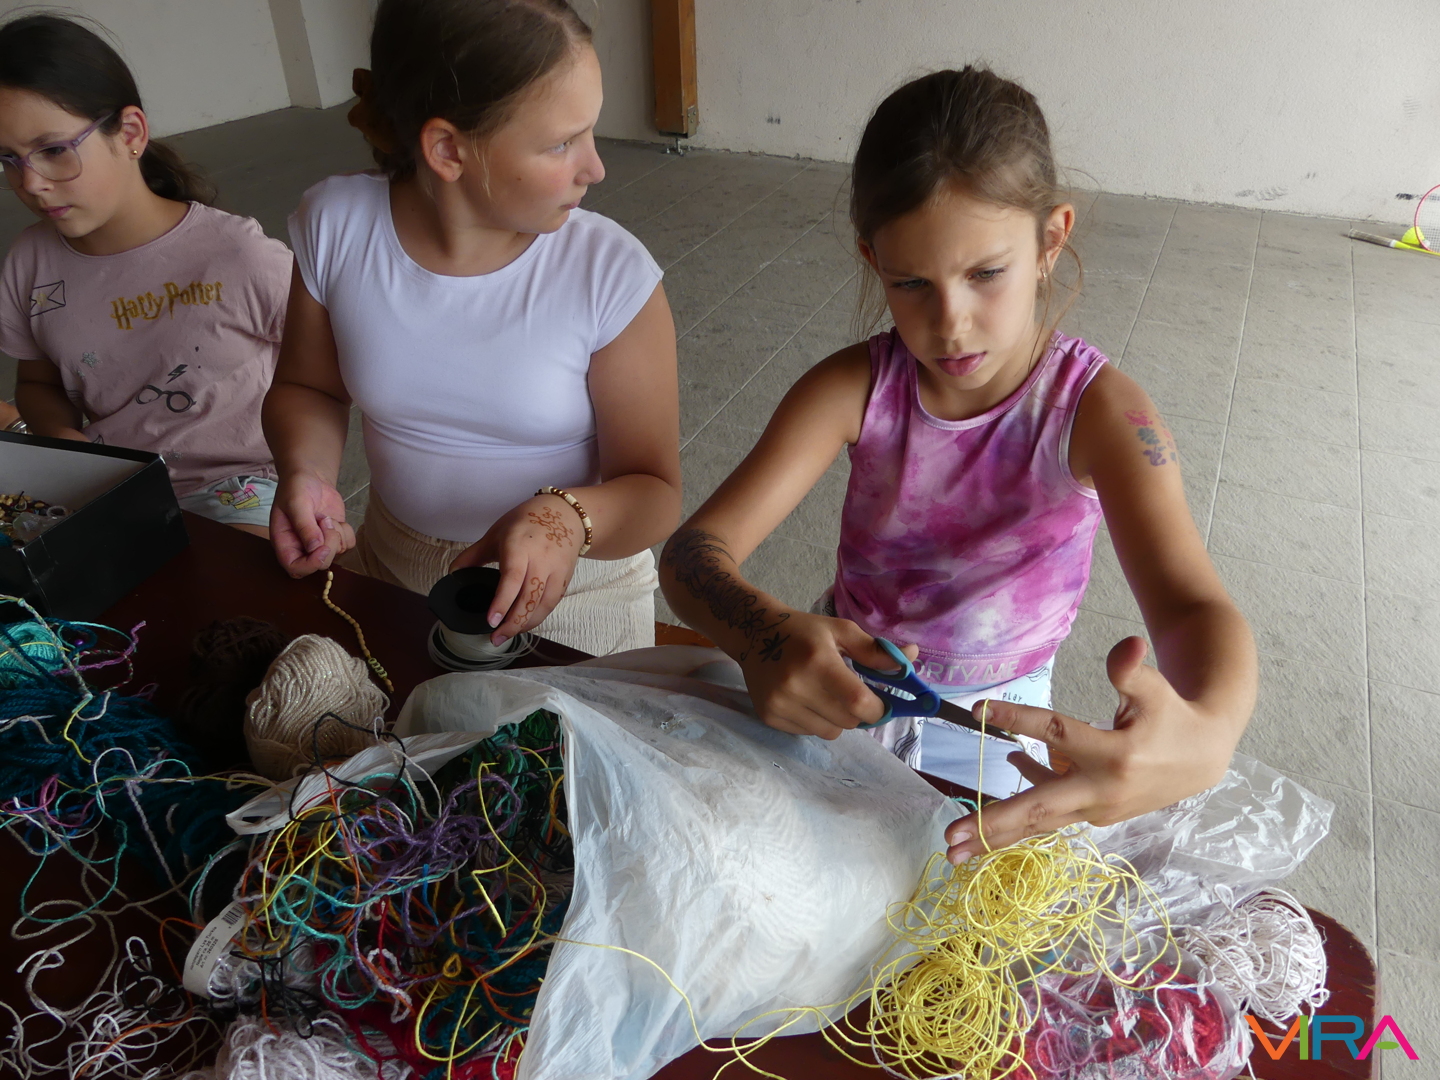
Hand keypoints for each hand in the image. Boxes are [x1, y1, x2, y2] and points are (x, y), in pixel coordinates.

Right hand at [270, 471, 354, 577]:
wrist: (310, 476)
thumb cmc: (296, 488)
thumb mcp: (296, 503)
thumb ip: (304, 526)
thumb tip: (314, 548)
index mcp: (285, 543)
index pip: (295, 568)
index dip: (311, 564)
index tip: (321, 548)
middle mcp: (301, 548)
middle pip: (321, 564)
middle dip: (328, 543)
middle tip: (324, 520)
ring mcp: (319, 543)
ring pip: (336, 554)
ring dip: (336, 534)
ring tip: (324, 517)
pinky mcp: (334, 537)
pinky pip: (347, 545)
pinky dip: (346, 532)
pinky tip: (336, 520)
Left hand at [450, 494, 582, 645]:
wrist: (565, 514)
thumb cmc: (526, 522)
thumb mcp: (495, 534)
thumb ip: (473, 555)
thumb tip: (453, 574)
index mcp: (519, 546)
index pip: (512, 578)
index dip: (502, 602)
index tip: (491, 621)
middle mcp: (541, 559)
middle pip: (530, 598)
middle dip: (513, 623)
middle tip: (495, 638)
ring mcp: (556, 570)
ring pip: (543, 605)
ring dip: (525, 624)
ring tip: (507, 634)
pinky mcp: (565, 578)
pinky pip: (552, 604)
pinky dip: (537, 617)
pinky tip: (524, 623)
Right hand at [740, 615, 918, 738]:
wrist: (754, 634)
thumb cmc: (804, 631)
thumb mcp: (841, 631)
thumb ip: (876, 650)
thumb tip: (913, 657)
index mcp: (818, 661)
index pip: (858, 703)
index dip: (877, 709)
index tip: (879, 702)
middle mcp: (796, 686)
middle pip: (847, 721)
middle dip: (857, 712)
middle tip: (849, 692)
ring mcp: (779, 704)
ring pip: (829, 732)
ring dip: (837, 719)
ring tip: (825, 695)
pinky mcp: (769, 716)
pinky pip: (808, 732)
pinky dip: (815, 721)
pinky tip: (806, 699)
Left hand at [944, 636, 1236, 862]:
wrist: (1202, 758)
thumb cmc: (1173, 716)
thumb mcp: (1156, 690)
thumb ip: (1132, 671)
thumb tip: (1127, 645)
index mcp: (1113, 754)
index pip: (1055, 733)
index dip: (1017, 718)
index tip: (978, 710)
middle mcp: (1101, 790)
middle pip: (1037, 808)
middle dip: (991, 826)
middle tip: (950, 838)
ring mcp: (1096, 809)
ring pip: (1039, 822)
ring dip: (996, 835)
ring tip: (955, 846)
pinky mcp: (1094, 814)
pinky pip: (1051, 812)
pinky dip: (1026, 802)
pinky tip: (1014, 764)